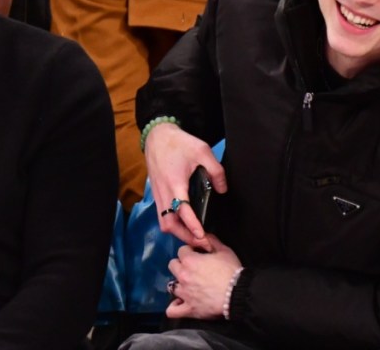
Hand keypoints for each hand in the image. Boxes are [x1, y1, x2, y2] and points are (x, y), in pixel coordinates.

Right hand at [145, 123, 226, 248]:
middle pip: (169, 224)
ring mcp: (158, 195)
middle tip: (201, 242)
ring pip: (164, 222)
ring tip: (194, 236)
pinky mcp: (156, 194)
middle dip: (185, 236)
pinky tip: (184, 224)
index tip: (202, 236)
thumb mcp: (202, 151)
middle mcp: (163, 193)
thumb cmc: (179, 143)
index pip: (183, 211)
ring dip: (178, 232)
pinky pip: (162, 216)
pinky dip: (172, 224)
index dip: (193, 226)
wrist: (157, 136)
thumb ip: (216, 171)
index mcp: (175, 183)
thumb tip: (222, 190)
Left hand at [166, 234, 241, 319]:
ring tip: (188, 285)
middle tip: (193, 269)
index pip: (181, 250)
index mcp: (190, 260)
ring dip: (179, 284)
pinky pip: (172, 310)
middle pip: (172, 265)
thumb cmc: (232, 271)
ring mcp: (184, 293)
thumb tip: (202, 235)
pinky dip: (174, 307)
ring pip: (171, 285)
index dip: (189, 251)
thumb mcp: (224, 250)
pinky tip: (181, 302)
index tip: (197, 255)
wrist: (238, 293)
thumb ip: (211, 240)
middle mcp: (183, 276)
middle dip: (181, 265)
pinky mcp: (189, 309)